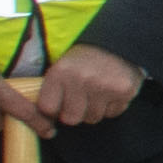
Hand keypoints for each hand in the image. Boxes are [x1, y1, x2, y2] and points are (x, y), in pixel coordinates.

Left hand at [30, 44, 145, 128]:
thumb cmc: (83, 60)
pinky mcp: (124, 91)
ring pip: (93, 118)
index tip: (59, 102)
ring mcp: (104, 85)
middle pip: (71, 119)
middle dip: (75, 112)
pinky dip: (112, 106)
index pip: (47, 109)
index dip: (54, 108)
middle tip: (80, 98)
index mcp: (60, 72)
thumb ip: (49, 87)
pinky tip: (111, 91)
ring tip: (97, 92)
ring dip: (94, 109)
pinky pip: (113, 113)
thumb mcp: (60, 66)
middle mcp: (81, 78)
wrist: (117, 42)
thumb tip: (38, 115)